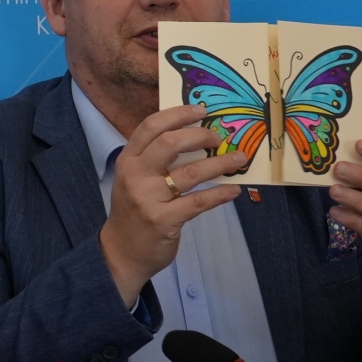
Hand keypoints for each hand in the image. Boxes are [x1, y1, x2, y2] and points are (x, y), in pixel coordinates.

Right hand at [98, 104, 254, 305]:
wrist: (122, 251)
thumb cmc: (134, 210)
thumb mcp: (135, 179)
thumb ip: (155, 160)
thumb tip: (195, 137)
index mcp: (128, 160)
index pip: (150, 127)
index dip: (177, 114)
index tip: (201, 110)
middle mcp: (135, 175)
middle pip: (169, 144)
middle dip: (199, 136)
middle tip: (219, 137)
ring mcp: (148, 198)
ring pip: (189, 173)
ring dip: (220, 163)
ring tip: (239, 159)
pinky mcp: (163, 219)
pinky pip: (198, 202)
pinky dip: (219, 194)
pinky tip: (234, 190)